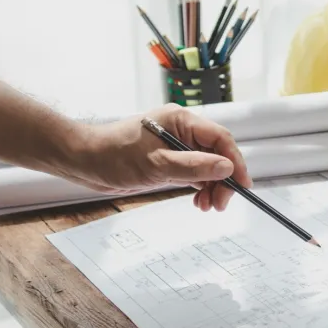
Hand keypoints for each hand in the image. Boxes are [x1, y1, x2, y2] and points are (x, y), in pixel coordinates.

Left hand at [72, 104, 250, 211]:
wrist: (84, 161)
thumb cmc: (112, 155)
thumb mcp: (156, 164)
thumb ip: (194, 166)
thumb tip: (226, 168)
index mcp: (181, 121)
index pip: (221, 139)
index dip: (235, 162)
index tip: (242, 184)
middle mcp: (182, 131)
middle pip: (218, 154)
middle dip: (223, 180)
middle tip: (221, 203)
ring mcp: (177, 146)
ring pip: (209, 167)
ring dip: (213, 187)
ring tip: (207, 206)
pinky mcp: (170, 161)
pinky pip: (196, 174)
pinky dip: (201, 188)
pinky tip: (199, 201)